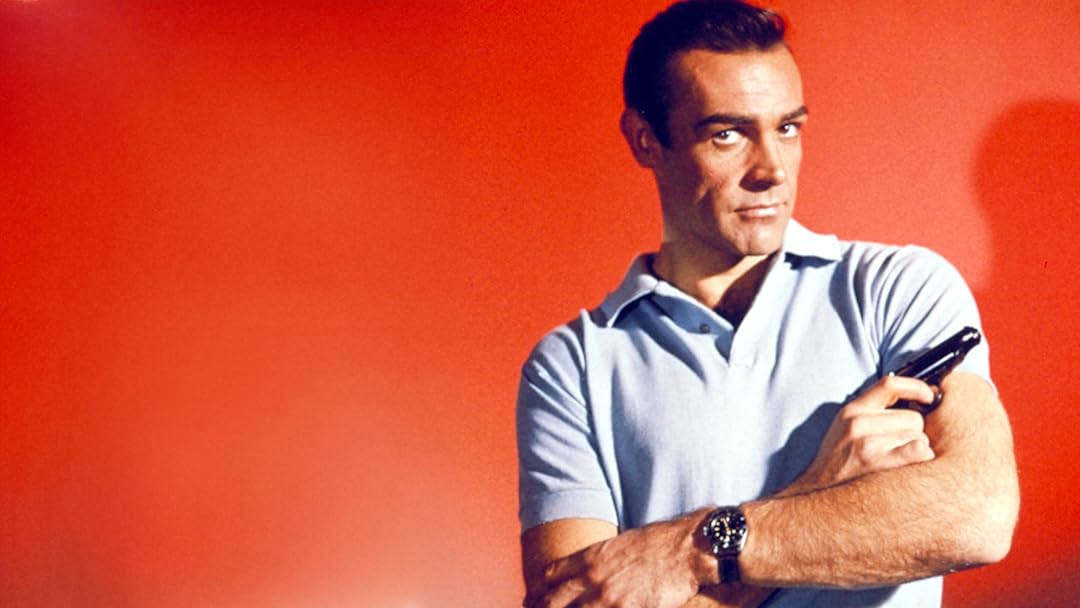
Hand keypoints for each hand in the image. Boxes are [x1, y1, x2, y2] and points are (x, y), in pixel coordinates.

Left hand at [525, 511, 709, 607]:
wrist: (686, 549)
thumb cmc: (657, 545)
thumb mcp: (618, 545)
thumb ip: (597, 561)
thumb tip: (583, 575)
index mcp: (590, 557)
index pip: (549, 575)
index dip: (537, 591)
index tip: (532, 601)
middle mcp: (593, 577)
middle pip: (552, 601)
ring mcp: (608, 597)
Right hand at [785, 375, 936, 495]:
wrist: (818, 492)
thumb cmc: (839, 461)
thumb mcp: (847, 427)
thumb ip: (873, 412)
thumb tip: (915, 401)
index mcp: (852, 411)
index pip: (890, 385)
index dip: (917, 387)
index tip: (929, 395)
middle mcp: (858, 423)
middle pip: (914, 418)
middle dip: (914, 433)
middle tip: (898, 449)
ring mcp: (867, 443)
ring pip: (920, 438)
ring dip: (918, 450)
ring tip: (898, 462)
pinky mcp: (878, 463)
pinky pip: (920, 451)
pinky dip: (923, 459)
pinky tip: (910, 469)